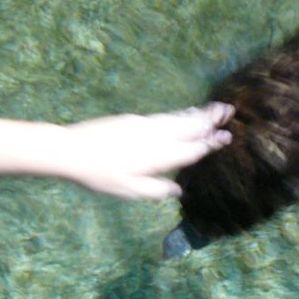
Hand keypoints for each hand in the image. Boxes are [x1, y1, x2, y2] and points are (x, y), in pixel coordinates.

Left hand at [64, 102, 233, 198]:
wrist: (70, 150)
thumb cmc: (99, 176)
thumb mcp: (128, 191)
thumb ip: (155, 190)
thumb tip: (177, 189)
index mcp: (158, 156)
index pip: (191, 149)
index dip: (209, 143)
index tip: (226, 137)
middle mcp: (155, 136)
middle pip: (188, 126)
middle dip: (208, 119)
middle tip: (228, 111)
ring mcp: (143, 124)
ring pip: (176, 118)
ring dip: (195, 114)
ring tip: (212, 108)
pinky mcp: (131, 119)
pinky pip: (163, 115)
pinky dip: (177, 114)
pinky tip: (181, 114)